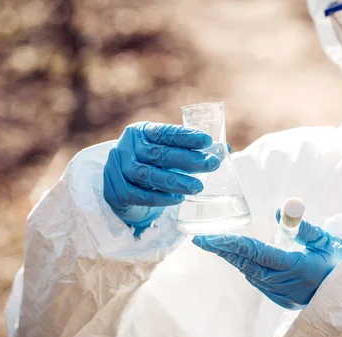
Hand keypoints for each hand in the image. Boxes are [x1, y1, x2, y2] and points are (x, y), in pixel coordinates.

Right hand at [103, 122, 220, 235]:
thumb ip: (189, 149)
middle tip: (211, 164)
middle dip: (188, 160)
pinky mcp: (116, 190)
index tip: (208, 141)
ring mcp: (117, 169)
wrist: (120, 186)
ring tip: (198, 186)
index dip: (186, 137)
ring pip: (148, 175)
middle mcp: (126, 147)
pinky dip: (159, 197)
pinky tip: (177, 199)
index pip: (165, 133)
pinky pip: (139, 195)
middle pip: (158, 154)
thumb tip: (225, 148)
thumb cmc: (150, 165)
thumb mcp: (164, 152)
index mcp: (140, 132)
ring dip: (175, 181)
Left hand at [192, 214, 341, 308]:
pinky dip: (246, 266)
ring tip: (216, 244)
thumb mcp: (326, 241)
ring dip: (233, 258)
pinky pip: (257, 280)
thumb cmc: (341, 264)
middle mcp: (284, 283)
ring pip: (249, 272)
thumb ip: (303, 227)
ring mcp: (281, 294)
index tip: (210, 237)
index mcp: (296, 266)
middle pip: (246, 264)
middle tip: (201, 238)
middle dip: (223, 250)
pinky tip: (239, 256)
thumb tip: (282, 211)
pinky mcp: (280, 300)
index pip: (256, 252)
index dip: (231, 244)